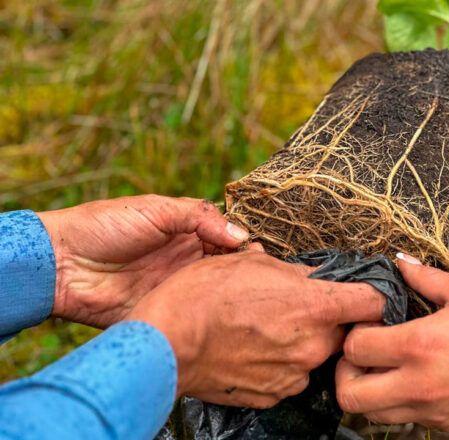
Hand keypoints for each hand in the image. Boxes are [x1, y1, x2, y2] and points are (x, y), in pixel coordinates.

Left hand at [37, 195, 248, 327]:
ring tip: (246, 293)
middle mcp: (186, 263)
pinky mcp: (165, 313)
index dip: (244, 244)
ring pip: (215, 294)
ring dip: (230, 294)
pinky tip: (225, 315)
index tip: (258, 250)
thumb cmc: (104, 226)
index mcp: (187, 235)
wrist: (61, 263)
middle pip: (226, 268)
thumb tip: (241, 235)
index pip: (227, 239)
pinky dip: (209, 317)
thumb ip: (200, 217)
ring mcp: (176, 290)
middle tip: (257, 273)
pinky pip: (193, 317)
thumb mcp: (156, 210)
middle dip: (243, 270)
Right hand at [127, 245, 385, 408]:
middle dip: (329, 319)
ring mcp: (295, 375)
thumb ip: (295, 272)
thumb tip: (312, 276)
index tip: (361, 293)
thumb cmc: (203, 296)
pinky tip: (255, 349)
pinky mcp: (274, 394)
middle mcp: (314, 346)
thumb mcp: (253, 263)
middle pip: (344, 331)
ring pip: (316, 354)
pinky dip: (281, 363)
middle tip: (298, 307)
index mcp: (317, 308)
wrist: (164, 343)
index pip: (374, 302)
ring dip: (303, 342)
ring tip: (268, 328)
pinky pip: (291, 375)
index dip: (371, 294)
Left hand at [335, 255, 448, 432]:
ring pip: (375, 415)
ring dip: (371, 393)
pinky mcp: (447, 424)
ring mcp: (432, 409)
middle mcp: (419, 383)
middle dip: (346, 373)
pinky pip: (407, 421)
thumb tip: (401, 262)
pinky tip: (417, 382)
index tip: (368, 325)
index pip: (356, 348)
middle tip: (361, 356)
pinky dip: (401, 404)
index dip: (354, 334)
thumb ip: (426, 277)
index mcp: (419, 345)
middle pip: (351, 395)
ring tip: (386, 370)